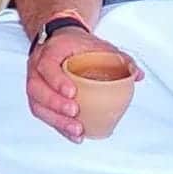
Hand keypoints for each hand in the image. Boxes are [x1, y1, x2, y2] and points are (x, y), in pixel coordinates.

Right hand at [26, 27, 143, 142]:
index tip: (73, 93)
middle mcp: (37, 67)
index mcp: (51, 51)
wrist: (59, 39)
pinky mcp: (37, 96)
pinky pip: (42, 113)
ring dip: (56, 121)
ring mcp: (34, 82)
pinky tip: (73, 135)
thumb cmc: (77, 44)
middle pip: (37, 89)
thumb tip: (137, 75)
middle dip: (56, 105)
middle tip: (75, 113)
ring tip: (77, 130)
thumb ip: (118, 58)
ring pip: (37, 105)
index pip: (47, 66)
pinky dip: (57, 126)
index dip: (57, 81)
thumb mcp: (96, 44)